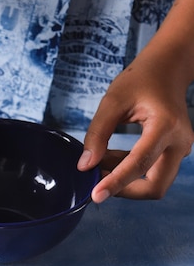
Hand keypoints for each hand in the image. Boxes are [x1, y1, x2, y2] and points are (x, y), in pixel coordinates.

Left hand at [77, 56, 193, 201]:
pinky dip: (131, 172)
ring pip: (155, 183)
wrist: (167, 69)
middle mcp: (180, 142)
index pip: (139, 164)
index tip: (96, 196)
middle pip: (155, 186)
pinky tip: (111, 158)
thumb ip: (98, 133)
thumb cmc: (140, 80)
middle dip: (124, 190)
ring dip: (126, 180)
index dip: (116, 183)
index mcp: (166, 126)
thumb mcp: (112, 101)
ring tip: (101, 161)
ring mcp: (181, 149)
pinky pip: (153, 173)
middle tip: (96, 179)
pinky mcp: (175, 152)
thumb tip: (85, 166)